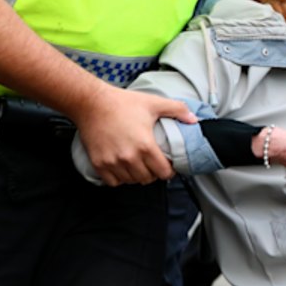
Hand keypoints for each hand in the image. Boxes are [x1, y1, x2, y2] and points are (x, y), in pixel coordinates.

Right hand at [72, 86, 199, 185]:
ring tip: (141, 165)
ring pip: (131, 181)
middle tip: (155, 165)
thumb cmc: (122, 103)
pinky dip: (120, 178)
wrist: (92, 103)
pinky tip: (124, 168)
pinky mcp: (98, 164)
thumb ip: (178, 110)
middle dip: (155, 174)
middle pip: (148, 179)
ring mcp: (112, 162)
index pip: (163, 172)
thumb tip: (194, 120)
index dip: (170, 171)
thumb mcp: (154, 103)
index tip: (169, 166)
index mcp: (145, 146)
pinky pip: (113, 182)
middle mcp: (129, 158)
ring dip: (138, 176)